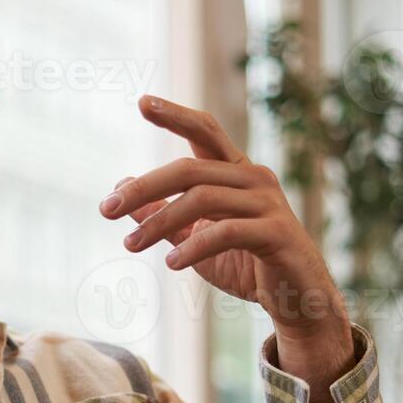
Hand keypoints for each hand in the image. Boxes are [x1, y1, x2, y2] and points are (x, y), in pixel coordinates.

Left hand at [99, 94, 353, 402]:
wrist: (297, 301)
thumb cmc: (247, 265)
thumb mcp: (194, 238)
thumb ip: (162, 214)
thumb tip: (121, 188)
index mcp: (236, 172)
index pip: (205, 131)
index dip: (175, 115)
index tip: (142, 102)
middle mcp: (254, 179)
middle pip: (190, 170)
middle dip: (143, 188)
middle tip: (105, 209)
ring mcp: (268, 203)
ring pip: (202, 199)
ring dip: (159, 222)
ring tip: (130, 245)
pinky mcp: (276, 233)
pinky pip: (227, 231)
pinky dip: (194, 246)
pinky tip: (171, 263)